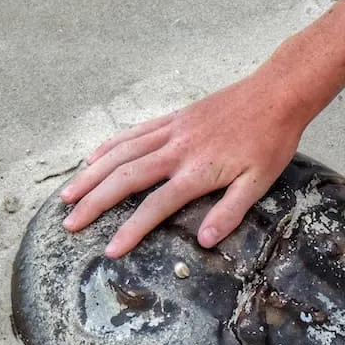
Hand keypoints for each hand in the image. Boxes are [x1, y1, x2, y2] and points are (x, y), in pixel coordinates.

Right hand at [60, 66, 308, 257]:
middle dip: (93, 202)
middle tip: (69, 223)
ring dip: (90, 174)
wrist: (276, 94)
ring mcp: (171, 131)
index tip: (109, 249)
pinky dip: (108, 146)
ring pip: (120, 153)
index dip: (130, 229)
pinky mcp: (173, 118)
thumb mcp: (259, 182)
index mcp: (197, 171)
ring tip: (68, 195)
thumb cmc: (270, 142)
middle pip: (124, 178)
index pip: (154, 205)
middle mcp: (176, 150)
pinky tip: (92, 158)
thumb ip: (229, 212)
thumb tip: (203, 241)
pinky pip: (133, 133)